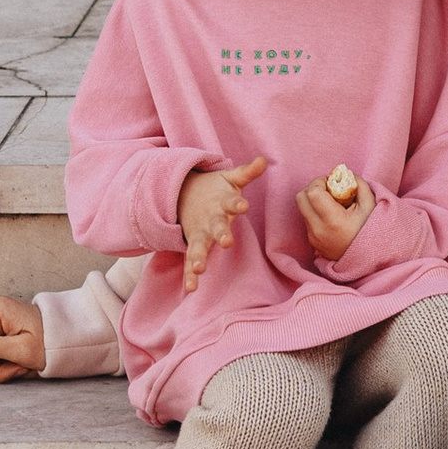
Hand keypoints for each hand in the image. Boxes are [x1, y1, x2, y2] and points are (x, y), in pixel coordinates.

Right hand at [177, 157, 267, 292]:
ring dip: (199, 257)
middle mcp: (211, 219)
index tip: (243, 205)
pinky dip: (189, 275)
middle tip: (226, 242)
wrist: (184, 193)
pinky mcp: (194, 244)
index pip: (232, 202)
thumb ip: (248, 172)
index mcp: (223, 202)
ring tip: (199, 269)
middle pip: (216, 227)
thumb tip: (263, 159)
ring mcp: (200, 232)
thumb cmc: (216, 189)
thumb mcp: (231, 178)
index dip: (237, 203)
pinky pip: (190, 261)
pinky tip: (190, 288)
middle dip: (220, 234)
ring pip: (199, 246)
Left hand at [296, 170, 376, 263]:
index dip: (319, 182)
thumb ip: (360, 185)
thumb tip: (348, 173)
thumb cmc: (371, 232)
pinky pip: (307, 220)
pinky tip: (332, 216)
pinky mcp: (312, 242)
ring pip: (302, 208)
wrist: (367, 261)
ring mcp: (313, 237)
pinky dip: (316, 212)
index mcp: (332, 220)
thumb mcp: (371, 206)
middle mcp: (318, 229)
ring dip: (313, 200)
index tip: (331, 182)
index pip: (312, 192)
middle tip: (328, 189)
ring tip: (332, 203)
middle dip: (312, 188)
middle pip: (300, 198)